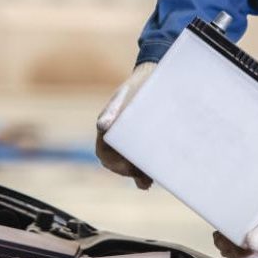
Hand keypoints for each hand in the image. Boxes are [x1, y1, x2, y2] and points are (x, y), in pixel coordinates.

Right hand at [95, 62, 156, 188]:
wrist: (155, 78)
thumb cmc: (137, 86)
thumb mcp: (125, 96)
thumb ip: (113, 110)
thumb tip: (102, 126)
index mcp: (107, 129)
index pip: (105, 154)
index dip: (114, 164)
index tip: (128, 167)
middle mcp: (116, 138)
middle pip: (116, 163)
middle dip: (128, 172)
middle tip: (144, 177)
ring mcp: (130, 141)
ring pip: (129, 164)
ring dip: (138, 174)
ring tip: (149, 180)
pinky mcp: (144, 143)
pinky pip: (141, 161)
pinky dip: (145, 171)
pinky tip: (154, 177)